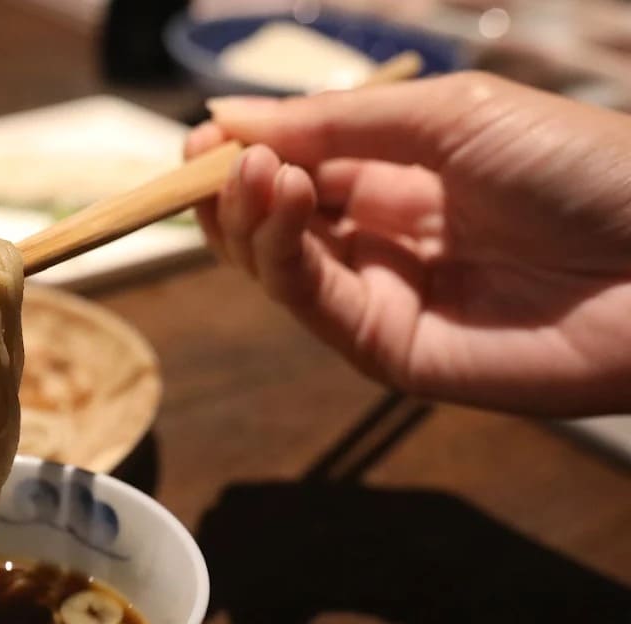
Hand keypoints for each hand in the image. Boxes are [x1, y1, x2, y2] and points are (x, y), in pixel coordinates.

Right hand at [186, 72, 630, 416]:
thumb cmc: (579, 167)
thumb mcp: (448, 116)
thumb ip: (333, 123)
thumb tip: (226, 117)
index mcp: (398, 178)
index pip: (293, 169)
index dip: (243, 153)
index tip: (202, 136)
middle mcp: (379, 239)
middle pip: (269, 223)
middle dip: (230, 188)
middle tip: (208, 158)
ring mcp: (379, 297)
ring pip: (275, 264)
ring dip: (248, 215)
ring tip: (251, 173)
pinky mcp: (384, 349)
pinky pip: (309, 301)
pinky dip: (280, 253)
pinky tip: (281, 202)